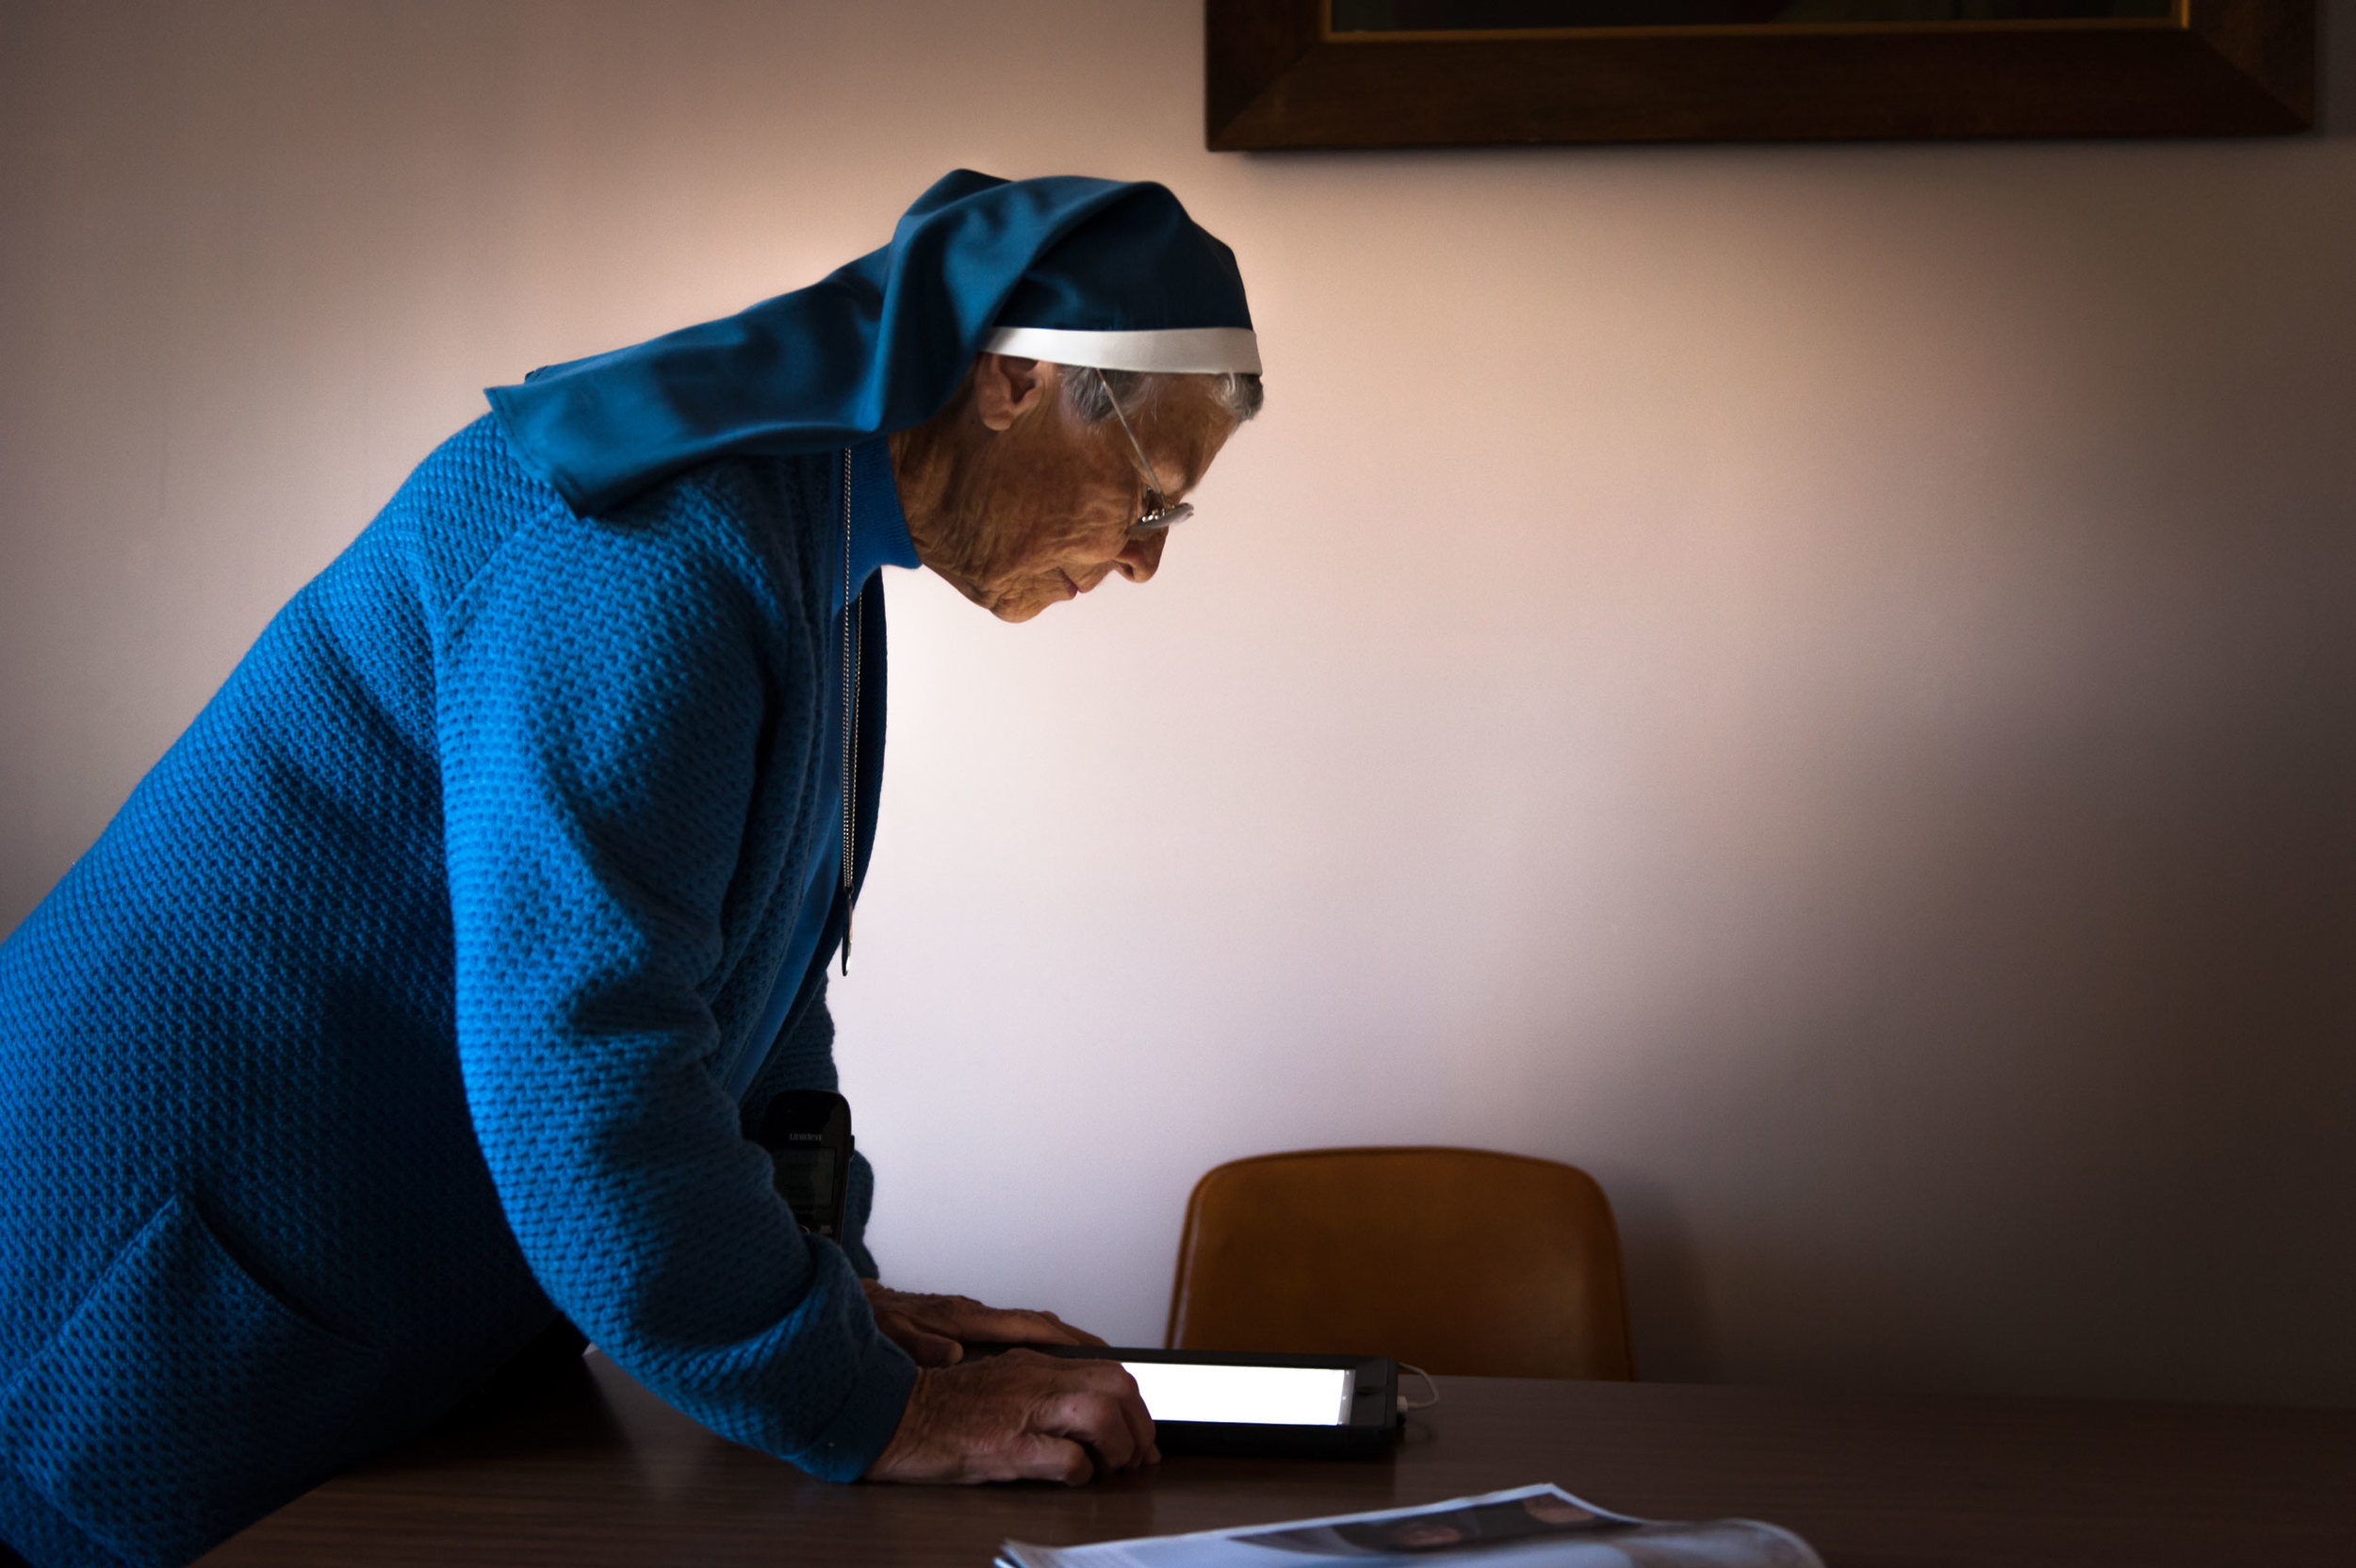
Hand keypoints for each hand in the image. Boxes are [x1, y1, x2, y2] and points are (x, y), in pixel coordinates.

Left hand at [860, 1280, 1105, 1367]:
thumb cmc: (864, 1321)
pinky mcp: (956, 1325)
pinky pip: (1007, 1334)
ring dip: (1056, 1343)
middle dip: (1073, 1342)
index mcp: (960, 1318)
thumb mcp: (888, 1336)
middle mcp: (969, 1315)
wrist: (841, 1302)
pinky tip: (1038, 1360)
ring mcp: (965, 1318)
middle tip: (1108, 1362)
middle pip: (1035, 1325)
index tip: (1095, 1352)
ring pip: (1023, 1328)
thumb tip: (950, 1354)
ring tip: (1086, 1363)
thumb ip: (918, 1345)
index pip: (1023, 1326)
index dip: (1062, 1339)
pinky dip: (1032, 1344)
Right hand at [865, 1347, 1157, 1483]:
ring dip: (1118, 1445)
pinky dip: (1080, 1473)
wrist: (889, 1416)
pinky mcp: (1005, 1446)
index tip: (1139, 1424)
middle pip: (1115, 1383)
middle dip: (1138, 1421)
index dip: (1132, 1398)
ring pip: (1100, 1413)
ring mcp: (1019, 1410)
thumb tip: (1077, 1408)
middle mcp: (1031, 1378)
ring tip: (1113, 1465)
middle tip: (1138, 1451)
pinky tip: (1073, 1478)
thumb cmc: (935, 1408)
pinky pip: (1065, 1458)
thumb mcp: (994, 1383)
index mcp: (1030, 1362)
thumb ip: (1034, 1387)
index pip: (1104, 1367)